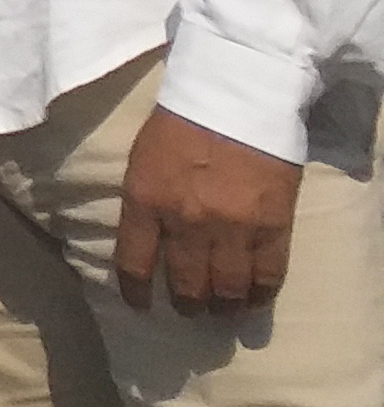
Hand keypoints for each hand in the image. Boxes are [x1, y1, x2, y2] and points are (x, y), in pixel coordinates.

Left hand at [116, 105, 297, 313]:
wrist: (236, 97)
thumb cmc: (182, 123)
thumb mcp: (143, 160)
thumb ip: (145, 202)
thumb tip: (147, 241)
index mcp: (146, 200)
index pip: (134, 263)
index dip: (136, 292)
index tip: (141, 305)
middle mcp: (187, 222)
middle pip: (186, 285)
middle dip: (187, 304)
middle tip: (190, 309)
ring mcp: (233, 228)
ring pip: (228, 290)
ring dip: (224, 307)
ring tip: (222, 309)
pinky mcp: (273, 227)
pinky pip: (267, 278)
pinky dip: (260, 297)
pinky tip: (253, 300)